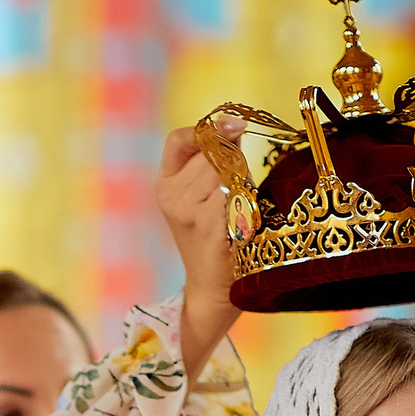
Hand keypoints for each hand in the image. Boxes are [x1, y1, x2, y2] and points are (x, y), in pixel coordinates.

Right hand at [157, 121, 244, 378]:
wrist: (211, 290)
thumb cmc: (214, 241)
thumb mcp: (200, 200)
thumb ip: (210, 164)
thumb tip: (236, 125)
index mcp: (165, 187)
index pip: (179, 140)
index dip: (205, 131)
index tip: (232, 130)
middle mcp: (172, 197)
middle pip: (213, 152)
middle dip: (235, 160)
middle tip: (242, 189)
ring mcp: (189, 212)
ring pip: (228, 170)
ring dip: (246, 180)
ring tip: (243, 207)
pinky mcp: (210, 226)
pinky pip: (237, 192)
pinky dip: (249, 199)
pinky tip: (247, 217)